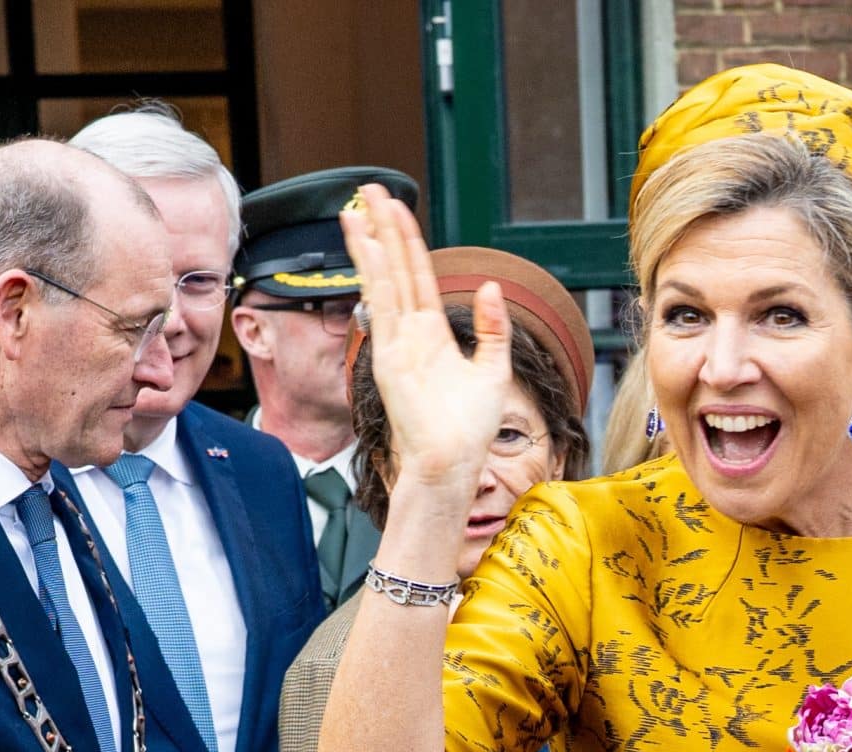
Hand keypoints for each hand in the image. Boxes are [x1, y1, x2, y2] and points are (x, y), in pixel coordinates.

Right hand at [342, 184, 511, 492]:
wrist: (452, 463)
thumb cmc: (470, 429)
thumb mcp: (493, 370)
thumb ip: (493, 329)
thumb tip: (492, 286)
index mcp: (432, 334)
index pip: (418, 274)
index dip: (408, 240)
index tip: (396, 208)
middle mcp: (409, 333)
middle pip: (395, 267)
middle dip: (383, 227)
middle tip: (369, 189)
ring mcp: (396, 343)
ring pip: (383, 279)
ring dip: (371, 240)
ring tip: (358, 204)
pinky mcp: (388, 357)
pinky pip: (382, 305)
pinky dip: (374, 273)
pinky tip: (366, 243)